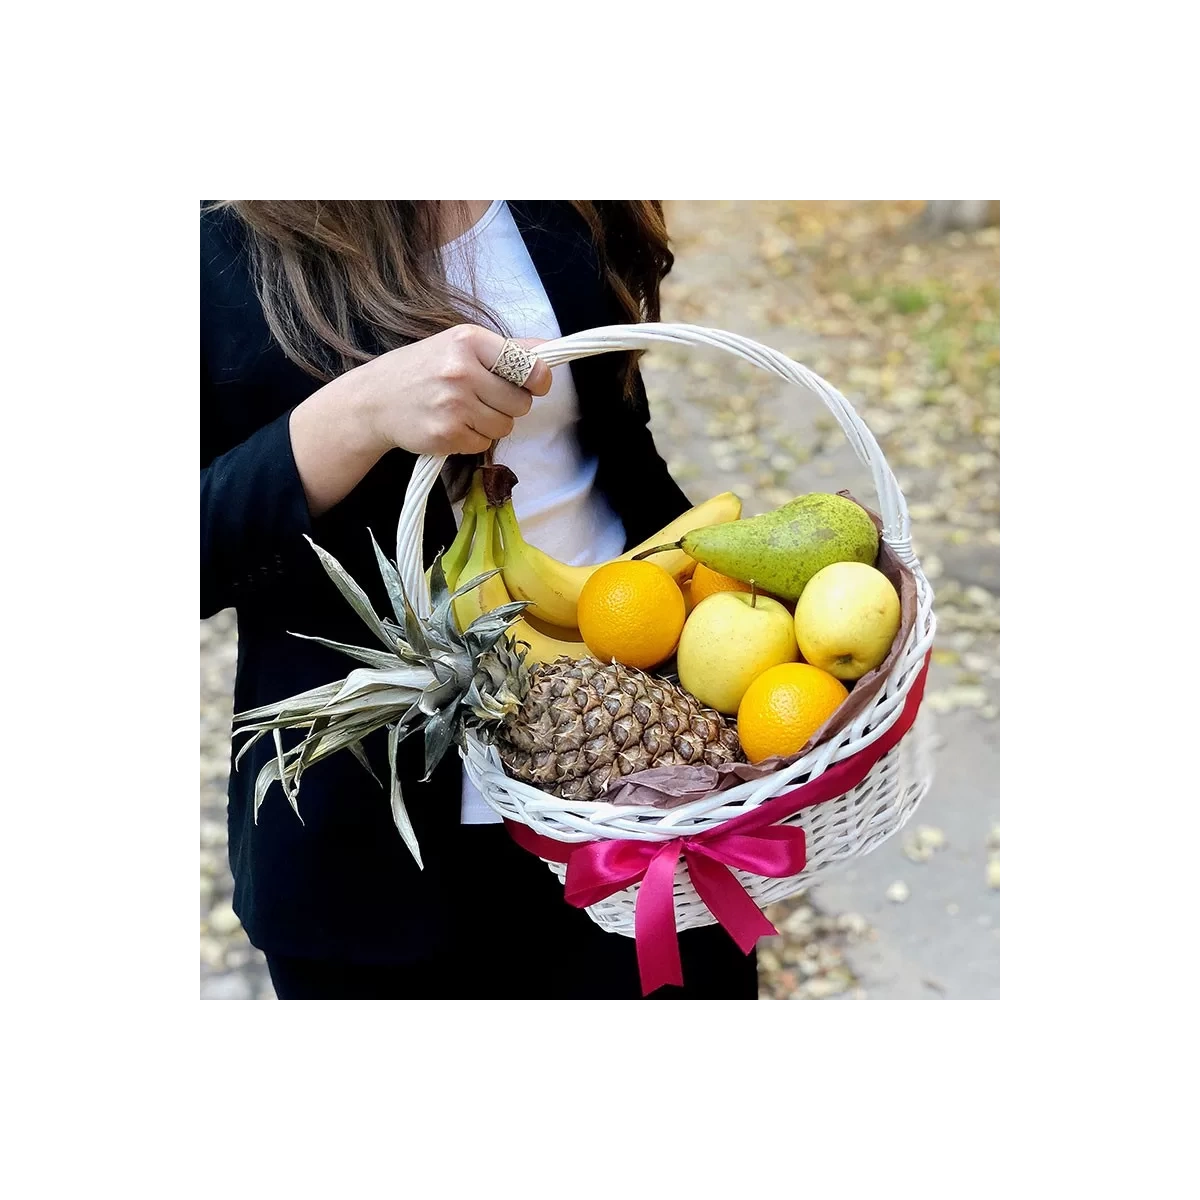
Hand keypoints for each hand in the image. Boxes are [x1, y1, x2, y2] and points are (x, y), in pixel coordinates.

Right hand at [290, 325, 552, 517]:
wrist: (375, 400)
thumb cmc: (424, 369)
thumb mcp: (459, 345)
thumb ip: (506, 349)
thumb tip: (551, 350)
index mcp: (469, 341)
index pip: (530, 366)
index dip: (538, 380)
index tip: (533, 384)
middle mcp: (461, 371)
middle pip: (521, 402)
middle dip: (510, 404)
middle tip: (485, 398)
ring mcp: (453, 405)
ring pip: (506, 426)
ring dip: (492, 424)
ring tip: (466, 411)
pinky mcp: (446, 434)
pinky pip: (484, 444)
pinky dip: (474, 439)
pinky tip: (453, 425)